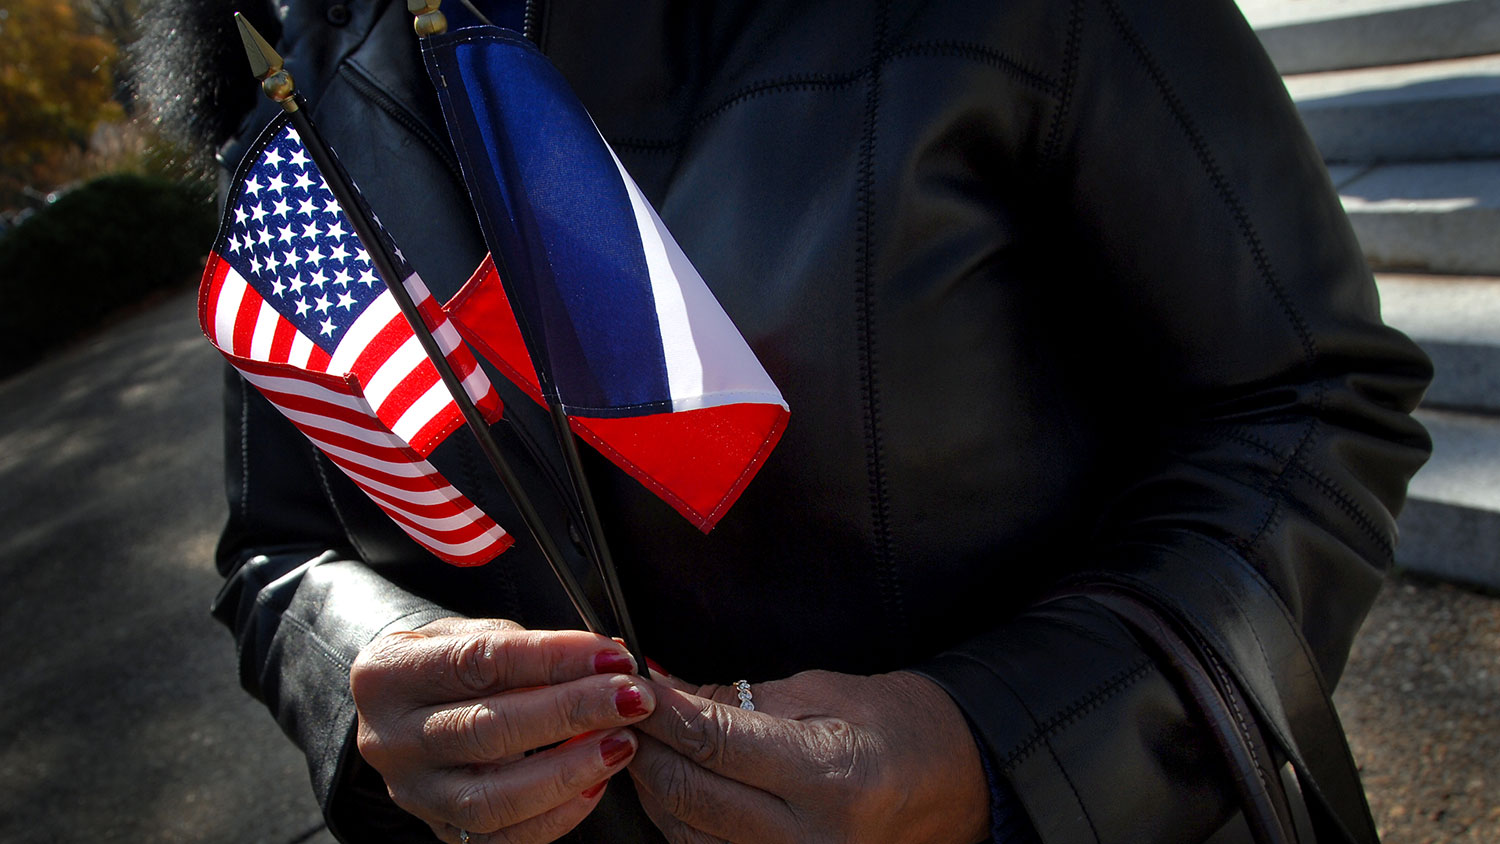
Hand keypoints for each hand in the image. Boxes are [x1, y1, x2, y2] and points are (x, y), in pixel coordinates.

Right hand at [349, 618, 655, 842]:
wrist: (401, 709)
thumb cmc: (446, 664)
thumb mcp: (466, 633)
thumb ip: (526, 645)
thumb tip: (603, 656)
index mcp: (388, 675)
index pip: (481, 662)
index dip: (553, 657)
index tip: (611, 654)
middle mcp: (391, 740)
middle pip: (488, 730)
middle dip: (572, 712)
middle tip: (630, 698)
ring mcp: (414, 794)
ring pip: (493, 798)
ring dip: (569, 770)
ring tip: (621, 743)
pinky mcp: (441, 830)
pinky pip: (503, 839)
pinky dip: (557, 815)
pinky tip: (596, 784)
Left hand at [628, 669, 990, 843]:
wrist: (950, 782)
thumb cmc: (893, 727)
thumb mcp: (819, 693)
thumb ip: (736, 700)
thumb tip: (664, 691)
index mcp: (826, 777)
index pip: (714, 744)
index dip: (661, 712)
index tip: (633, 686)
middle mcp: (807, 839)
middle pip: (689, 795)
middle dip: (644, 749)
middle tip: (624, 711)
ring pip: (684, 834)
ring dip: (654, 786)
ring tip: (645, 743)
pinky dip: (679, 819)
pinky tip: (675, 784)